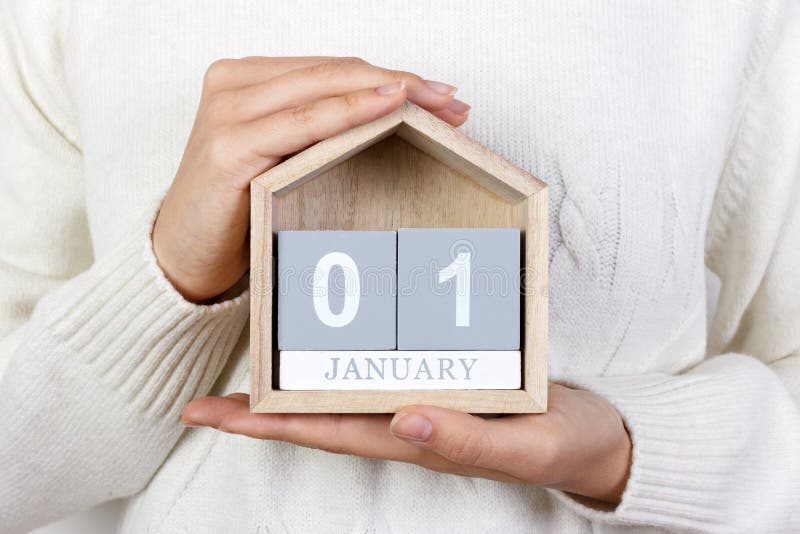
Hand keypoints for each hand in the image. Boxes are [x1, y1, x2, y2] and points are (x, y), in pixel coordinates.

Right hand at [153, 56, 468, 301]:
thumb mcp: (283, 157)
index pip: (331, 68)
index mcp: (247, 80)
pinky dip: (350, 112)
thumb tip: (392, 117)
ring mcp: (229, 111)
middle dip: (400, 82)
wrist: (183, 257)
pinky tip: (387, 106)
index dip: (388, 76)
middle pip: (334, 71)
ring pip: (323, 88)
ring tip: (435, 104)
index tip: (438, 94)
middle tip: (450, 99)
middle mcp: (235, 85)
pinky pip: (304, 123)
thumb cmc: (237, 209)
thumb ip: (320, 130)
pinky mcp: (229, 146)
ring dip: (387, 92)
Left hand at [182, 384, 631, 503]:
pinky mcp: (443, 376)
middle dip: (261, 407)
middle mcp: (407, 418)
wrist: (598, 438)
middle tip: (203, 394)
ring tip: (252, 354)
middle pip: (320, 411)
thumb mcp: (526, 444)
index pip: (328, 430)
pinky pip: (383, 364)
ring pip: (345, 387)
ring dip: (296, 375)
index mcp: (417, 436)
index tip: (212, 415)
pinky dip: (348, 351)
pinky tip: (334, 329)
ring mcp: (422, 397)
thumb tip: (404, 418)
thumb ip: (468, 439)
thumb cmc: (564, 444)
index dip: (268, 424)